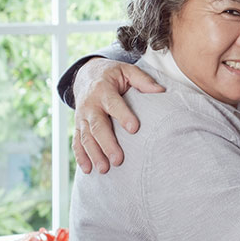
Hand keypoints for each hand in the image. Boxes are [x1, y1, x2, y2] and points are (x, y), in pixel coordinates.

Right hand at [73, 58, 163, 173]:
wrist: (86, 74)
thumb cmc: (112, 74)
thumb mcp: (127, 70)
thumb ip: (143, 80)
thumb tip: (161, 91)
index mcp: (103, 90)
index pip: (114, 104)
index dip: (123, 116)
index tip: (134, 129)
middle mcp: (90, 105)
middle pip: (98, 126)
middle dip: (107, 144)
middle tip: (118, 160)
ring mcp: (82, 117)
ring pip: (86, 137)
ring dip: (94, 154)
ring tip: (104, 169)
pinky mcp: (78, 126)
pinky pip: (78, 142)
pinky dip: (81, 156)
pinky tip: (88, 169)